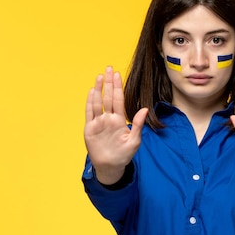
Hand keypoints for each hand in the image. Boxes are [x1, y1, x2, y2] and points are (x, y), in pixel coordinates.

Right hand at [84, 66, 147, 184]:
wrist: (111, 166)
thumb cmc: (124, 154)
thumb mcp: (134, 141)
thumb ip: (138, 124)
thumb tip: (145, 109)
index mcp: (120, 120)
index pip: (119, 100)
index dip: (118, 87)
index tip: (118, 75)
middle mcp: (109, 118)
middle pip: (108, 97)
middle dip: (109, 83)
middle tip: (109, 68)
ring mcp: (99, 122)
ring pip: (98, 102)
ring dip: (99, 89)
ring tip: (100, 76)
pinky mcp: (90, 128)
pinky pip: (90, 113)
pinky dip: (90, 102)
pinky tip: (92, 91)